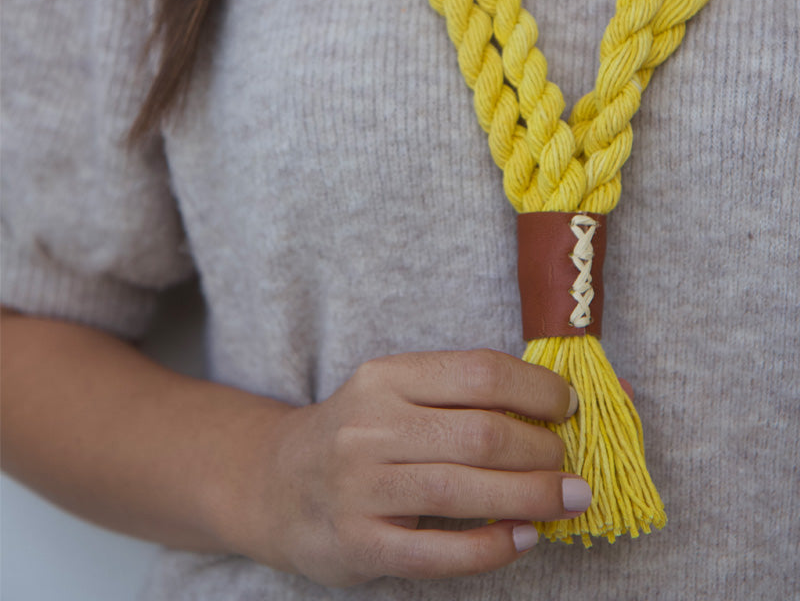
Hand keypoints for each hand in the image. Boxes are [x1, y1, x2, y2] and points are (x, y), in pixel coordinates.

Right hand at [222, 349, 590, 586]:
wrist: (277, 483)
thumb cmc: (359, 433)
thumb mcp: (395, 394)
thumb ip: (463, 395)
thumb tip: (561, 400)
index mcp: (386, 377)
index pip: (479, 372)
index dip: (537, 389)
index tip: (567, 406)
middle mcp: (371, 426)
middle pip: (482, 434)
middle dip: (544, 450)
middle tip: (567, 463)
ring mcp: (361, 487)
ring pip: (466, 491)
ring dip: (534, 497)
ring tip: (569, 499)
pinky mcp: (360, 543)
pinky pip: (440, 552)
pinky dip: (494, 547)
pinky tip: (523, 538)